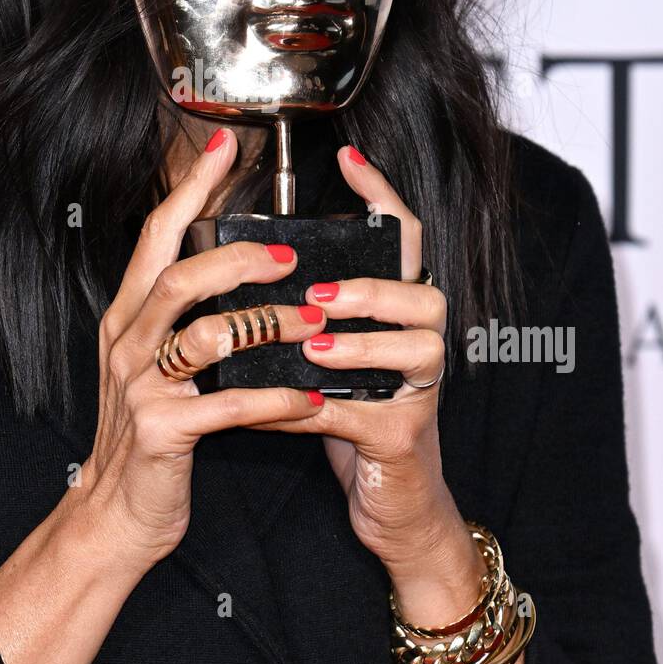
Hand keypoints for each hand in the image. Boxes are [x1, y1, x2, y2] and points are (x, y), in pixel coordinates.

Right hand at [78, 126, 326, 571]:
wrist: (115, 512)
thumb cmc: (149, 430)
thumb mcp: (150, 360)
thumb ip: (180, 311)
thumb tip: (232, 258)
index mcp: (129, 313)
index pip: (158, 233)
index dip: (192, 186)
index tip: (226, 143)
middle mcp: (128, 340)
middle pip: (181, 275)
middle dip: (238, 257)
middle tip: (290, 255)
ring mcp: (142, 386)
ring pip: (210, 335)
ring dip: (269, 326)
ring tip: (314, 324)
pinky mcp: (163, 431)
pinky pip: (230, 405)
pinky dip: (277, 400)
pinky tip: (313, 399)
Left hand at [251, 145, 483, 618]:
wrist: (391, 506)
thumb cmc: (352, 415)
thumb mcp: (331, 355)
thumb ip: (306, 311)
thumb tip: (238, 265)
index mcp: (400, 312)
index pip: (405, 240)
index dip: (382, 197)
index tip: (347, 157)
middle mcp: (422, 342)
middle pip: (424, 293)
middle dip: (373, 288)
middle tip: (319, 291)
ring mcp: (421, 392)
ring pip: (412, 349)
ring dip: (357, 344)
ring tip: (311, 341)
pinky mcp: (404, 438)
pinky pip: (361, 417)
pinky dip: (312, 410)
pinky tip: (275, 408)